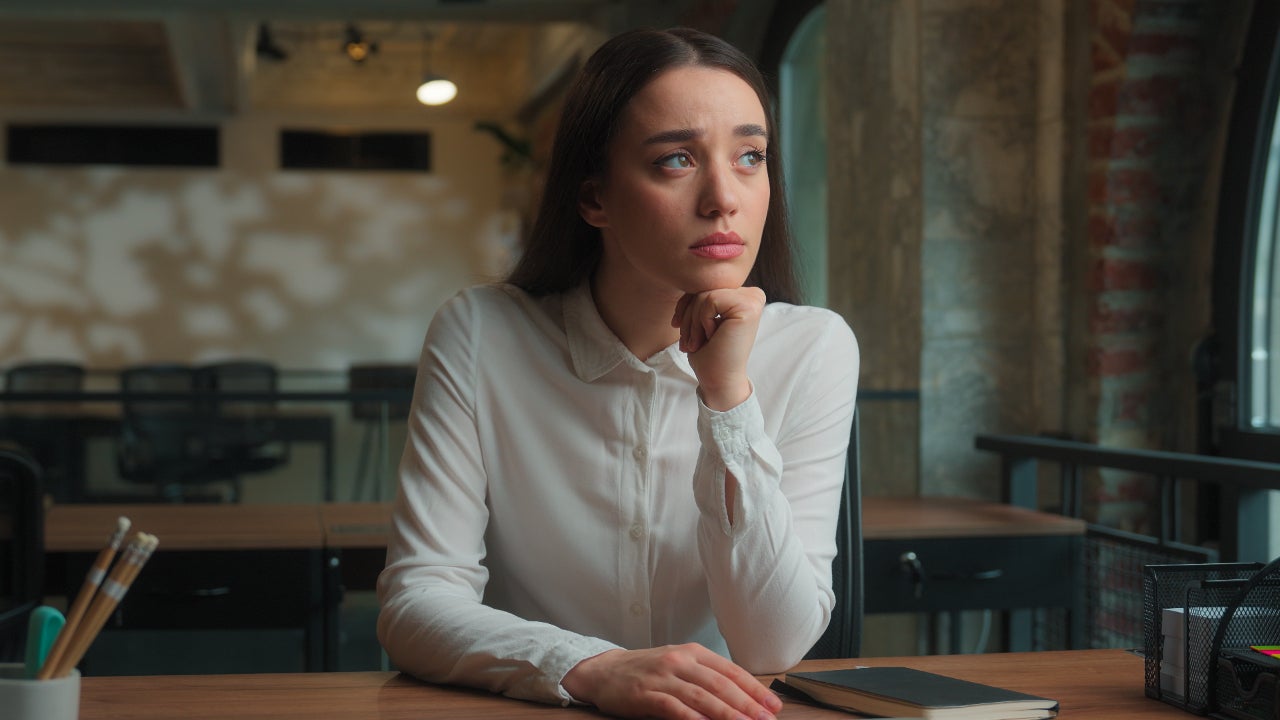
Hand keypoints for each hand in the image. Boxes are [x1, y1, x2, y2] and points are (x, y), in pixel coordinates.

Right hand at [562, 644, 781, 719]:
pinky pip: (674, 707)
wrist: (604, 671)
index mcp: (693, 652)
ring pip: (702, 696)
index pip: (730, 670)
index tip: (772, 705)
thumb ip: (706, 677)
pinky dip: (693, 717)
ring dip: (727, 713)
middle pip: (720, 684)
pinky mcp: (646, 694)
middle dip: (747, 704)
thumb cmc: (647, 671)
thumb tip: (741, 697)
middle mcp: (680, 661)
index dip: (754, 688)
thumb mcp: (679, 665)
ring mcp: (662, 677)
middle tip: (766, 719)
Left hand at [671, 287, 764, 410]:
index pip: (705, 285)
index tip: (680, 327)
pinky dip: (700, 322)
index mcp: (742, 296)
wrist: (718, 380)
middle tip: (689, 341)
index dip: (686, 304)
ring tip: (697, 342)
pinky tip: (710, 338)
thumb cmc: (708, 353)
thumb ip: (701, 295)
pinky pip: (709, 300)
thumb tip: (688, 272)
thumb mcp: (700, 317)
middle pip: (704, 287)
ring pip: (704, 294)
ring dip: (692, 322)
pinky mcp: (749, 307)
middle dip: (687, 314)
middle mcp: (752, 294)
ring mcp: (753, 299)